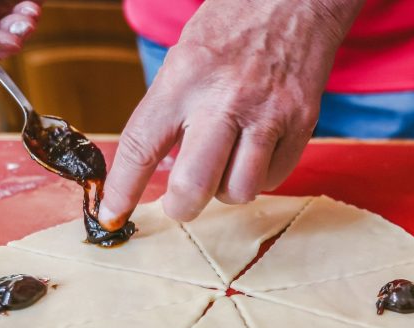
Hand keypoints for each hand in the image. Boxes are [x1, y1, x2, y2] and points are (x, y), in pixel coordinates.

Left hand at [98, 0, 362, 226]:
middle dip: (181, 207)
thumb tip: (159, 167)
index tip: (113, 215)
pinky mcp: (300, 124)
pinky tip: (255, 151)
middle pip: (194, 184)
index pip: (142, 146)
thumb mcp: (185, 57)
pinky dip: (260, 176)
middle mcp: (225, 98)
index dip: (122, 189)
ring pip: (238, 190)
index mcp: (185, 78)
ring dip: (225, 190)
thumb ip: (170, 111)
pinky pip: (273, 178)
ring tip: (225, 165)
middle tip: (179, 203)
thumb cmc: (235, 26)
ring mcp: (268, 114)